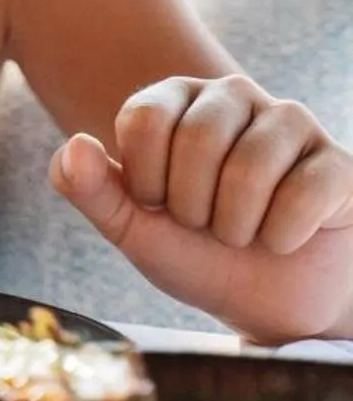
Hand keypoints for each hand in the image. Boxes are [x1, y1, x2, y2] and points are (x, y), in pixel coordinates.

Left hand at [52, 74, 352, 342]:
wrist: (270, 305)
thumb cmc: (197, 255)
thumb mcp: (132, 229)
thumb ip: (90, 190)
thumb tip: (73, 146)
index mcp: (175, 99)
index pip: (144, 118)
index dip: (146, 181)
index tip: (159, 205)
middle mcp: (232, 95)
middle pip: (197, 139)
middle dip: (193, 207)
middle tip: (206, 225)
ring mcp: (290, 121)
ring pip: (250, 167)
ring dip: (237, 225)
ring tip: (243, 233)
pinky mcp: (337, 160)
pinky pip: (304, 193)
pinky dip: (283, 236)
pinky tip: (286, 237)